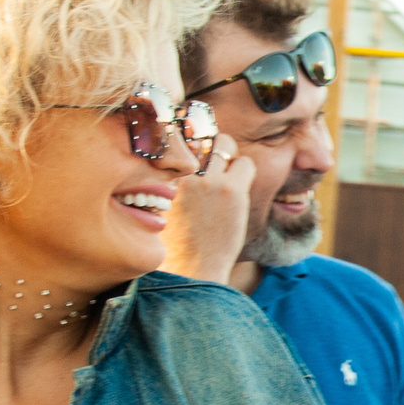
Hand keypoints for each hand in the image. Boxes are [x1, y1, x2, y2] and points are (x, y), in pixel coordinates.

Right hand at [161, 133, 251, 281]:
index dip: (186, 140)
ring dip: (228, 156)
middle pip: (199, 134)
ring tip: (226, 177)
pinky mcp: (231, 190)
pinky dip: (244, 171)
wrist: (190, 270)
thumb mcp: (158, 207)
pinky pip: (245, 163)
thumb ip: (167, 183)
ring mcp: (207, 180)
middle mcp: (181, 172)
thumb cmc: (174, 245)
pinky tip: (238, 190)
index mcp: (159, 176)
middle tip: (213, 163)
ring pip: (224, 144)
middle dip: (207, 144)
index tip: (193, 149)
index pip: (174, 137)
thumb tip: (180, 164)